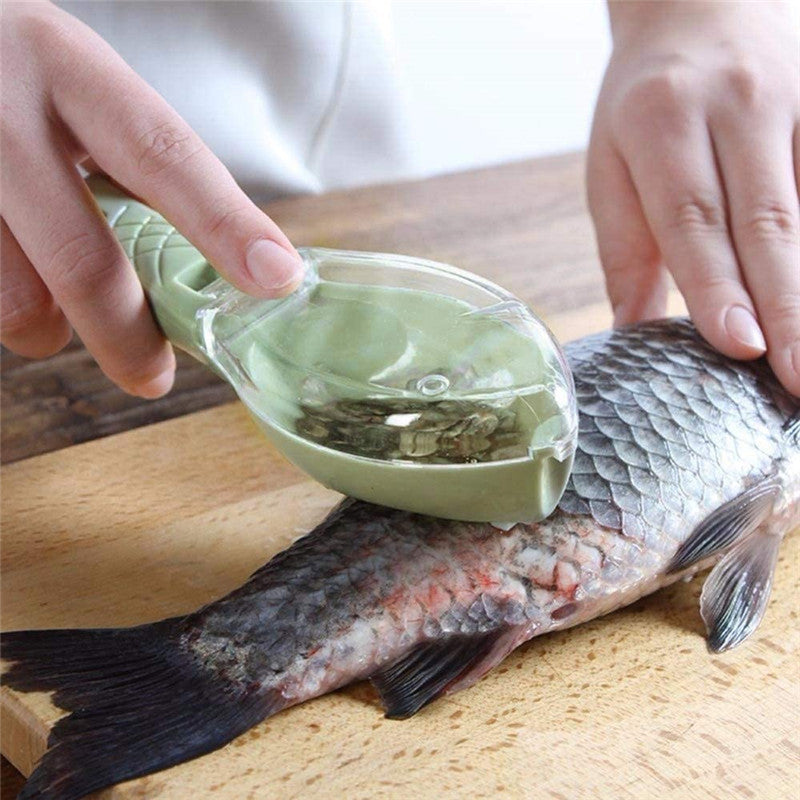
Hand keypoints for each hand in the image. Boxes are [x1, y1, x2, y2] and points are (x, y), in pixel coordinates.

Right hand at [0, 1, 303, 397]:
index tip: (276, 277)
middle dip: (128, 337)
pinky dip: (15, 310)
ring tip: (62, 314)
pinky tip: (22, 282)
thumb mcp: (84, 95)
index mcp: (70, 68)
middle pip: (82, 258)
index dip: (223, 225)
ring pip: (17, 298)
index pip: (163, 155)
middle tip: (154, 378)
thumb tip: (236, 263)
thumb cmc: (25, 87)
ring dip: (51, 328)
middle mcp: (1, 106)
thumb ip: (141, 165)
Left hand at [588, 1, 799, 395]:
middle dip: (786, 308)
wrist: (704, 3)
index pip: (693, 219)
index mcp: (663, 122)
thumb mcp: (611, 163)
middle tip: (798, 379)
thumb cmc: (646, 103)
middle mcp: (739, 108)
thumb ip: (624, 247)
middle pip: (769, 222)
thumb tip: (633, 332)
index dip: (717, 287)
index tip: (739, 347)